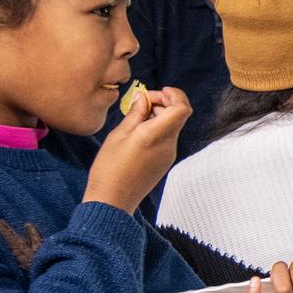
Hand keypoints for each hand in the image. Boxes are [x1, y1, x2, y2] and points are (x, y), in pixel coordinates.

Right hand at [84, 85, 191, 214]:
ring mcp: (168, 155)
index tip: (158, 92)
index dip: (174, 95)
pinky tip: (138, 132)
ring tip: (136, 117)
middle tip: (142, 102)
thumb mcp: (119, 134)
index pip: (182, 108)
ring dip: (159, 116)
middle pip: (178, 115)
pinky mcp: (164, 162)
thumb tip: (143, 97)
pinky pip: (167, 138)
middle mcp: (168, 145)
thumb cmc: (110, 167)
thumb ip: (135, 113)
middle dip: (163, 103)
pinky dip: (157, 128)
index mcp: (157, 135)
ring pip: (172, 127)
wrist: (112, 200)